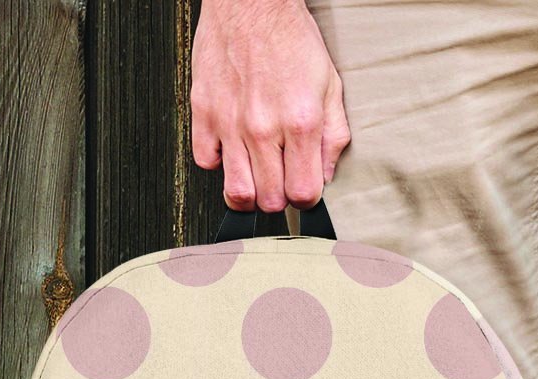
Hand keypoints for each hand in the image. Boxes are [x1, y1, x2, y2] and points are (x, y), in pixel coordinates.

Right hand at [191, 0, 350, 211]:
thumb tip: (326, 175)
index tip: (304, 189)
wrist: (251, 1)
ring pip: (236, 192)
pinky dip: (219, 163)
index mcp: (300, 123)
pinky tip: (232, 149)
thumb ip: (333, 137)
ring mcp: (230, 122)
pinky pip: (205, 162)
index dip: (306, 199)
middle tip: (280, 180)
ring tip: (256, 177)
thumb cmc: (290, 39)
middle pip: (270, 200)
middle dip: (279, 198)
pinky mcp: (203, 111)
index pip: (303, 194)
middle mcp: (263, 127)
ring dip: (250, 192)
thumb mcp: (330, 87)